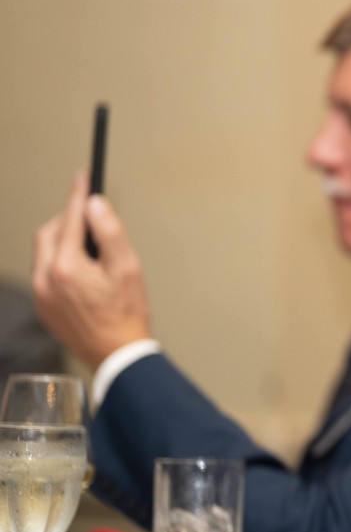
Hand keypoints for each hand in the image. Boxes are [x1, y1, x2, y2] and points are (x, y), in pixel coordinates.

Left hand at [31, 173, 151, 368]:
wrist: (115, 355)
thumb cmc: (126, 315)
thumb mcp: (128, 268)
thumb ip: (110, 232)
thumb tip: (95, 204)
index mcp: (66, 267)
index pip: (71, 219)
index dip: (79, 194)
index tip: (83, 176)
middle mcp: (45, 279)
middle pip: (49, 233)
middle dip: (68, 220)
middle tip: (90, 218)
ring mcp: (40, 295)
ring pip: (43, 253)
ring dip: (62, 242)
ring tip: (90, 248)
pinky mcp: (42, 307)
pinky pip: (43, 272)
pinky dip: (59, 262)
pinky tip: (81, 271)